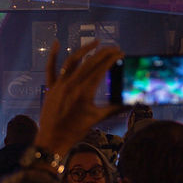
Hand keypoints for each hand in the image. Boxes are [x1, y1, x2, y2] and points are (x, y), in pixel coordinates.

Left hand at [35, 42, 123, 157]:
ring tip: (96, 42)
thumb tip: (131, 104)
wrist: (52, 140)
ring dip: (84, 50)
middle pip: (89, 63)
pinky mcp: (50, 87)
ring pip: (72, 61)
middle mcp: (71, 85)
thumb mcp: (96, 119)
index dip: (111, 59)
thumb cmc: (75, 131)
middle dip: (103, 53)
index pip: (100, 70)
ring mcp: (59, 85)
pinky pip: (50, 69)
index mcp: (84, 92)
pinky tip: (57, 42)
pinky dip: (53, 55)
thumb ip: (114, 109)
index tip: (120, 53)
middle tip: (114, 48)